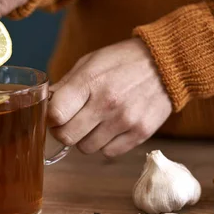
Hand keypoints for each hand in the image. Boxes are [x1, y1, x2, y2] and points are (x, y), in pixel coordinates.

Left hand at [48, 38, 172, 156]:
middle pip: (67, 137)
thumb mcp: (90, 62)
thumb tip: (46, 104)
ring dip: (85, 138)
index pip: (55, 114)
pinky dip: (106, 144)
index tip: (55, 114)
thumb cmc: (123, 61)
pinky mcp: (140, 133)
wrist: (167, 63)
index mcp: (90, 81)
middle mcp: (107, 103)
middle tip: (71, 122)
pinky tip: (111, 128)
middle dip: (64, 131)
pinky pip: (109, 152)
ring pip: (86, 148)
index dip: (50, 117)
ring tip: (95, 122)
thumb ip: (66, 85)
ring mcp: (125, 121)